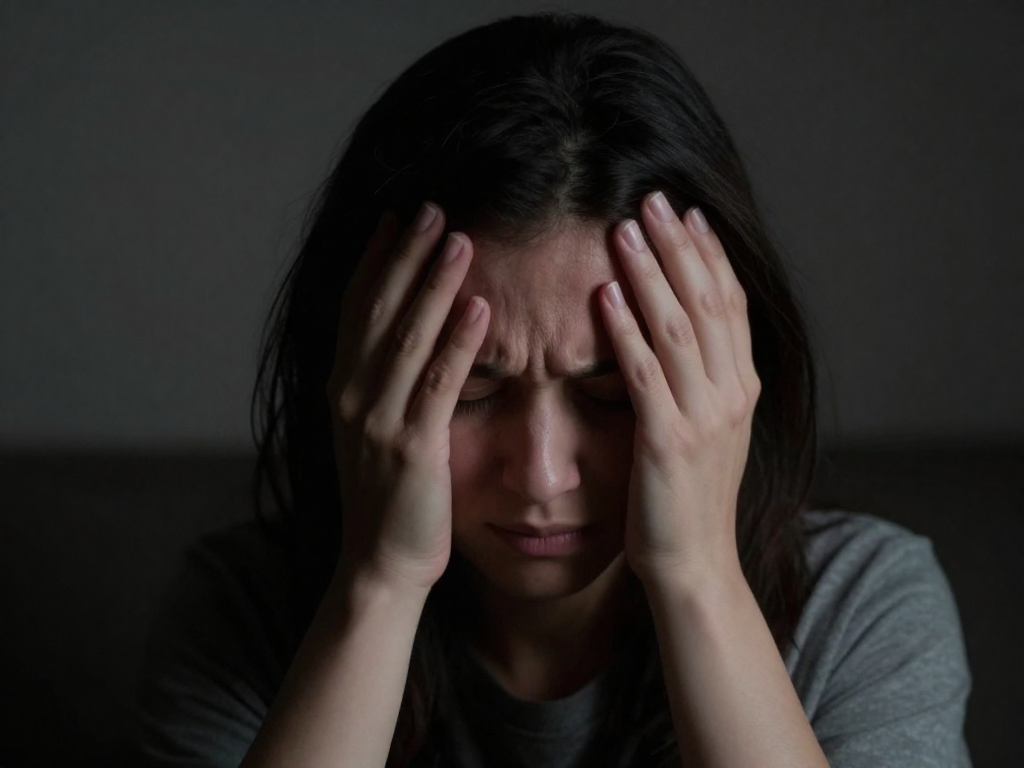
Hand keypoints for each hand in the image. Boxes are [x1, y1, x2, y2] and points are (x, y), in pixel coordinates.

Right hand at [326, 203, 489, 591]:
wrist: (380, 564)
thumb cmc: (389, 496)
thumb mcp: (372, 429)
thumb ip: (382, 381)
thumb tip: (401, 335)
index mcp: (343, 386)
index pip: (357, 307)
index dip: (377, 259)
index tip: (397, 215)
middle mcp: (352, 395)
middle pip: (378, 309)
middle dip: (404, 255)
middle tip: (431, 206)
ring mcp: (377, 421)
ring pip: (406, 338)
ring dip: (432, 284)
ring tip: (458, 237)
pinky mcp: (412, 449)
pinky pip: (439, 385)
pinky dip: (459, 343)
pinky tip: (480, 307)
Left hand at [599, 192, 759, 589]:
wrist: (695, 566)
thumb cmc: (690, 500)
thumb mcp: (711, 433)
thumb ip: (704, 383)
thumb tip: (684, 334)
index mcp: (742, 389)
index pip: (731, 305)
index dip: (709, 256)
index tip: (688, 214)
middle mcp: (732, 395)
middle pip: (708, 302)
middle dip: (680, 247)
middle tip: (655, 199)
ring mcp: (703, 417)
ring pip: (679, 327)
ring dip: (652, 273)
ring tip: (628, 227)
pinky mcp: (666, 441)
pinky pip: (644, 373)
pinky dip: (627, 330)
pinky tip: (607, 294)